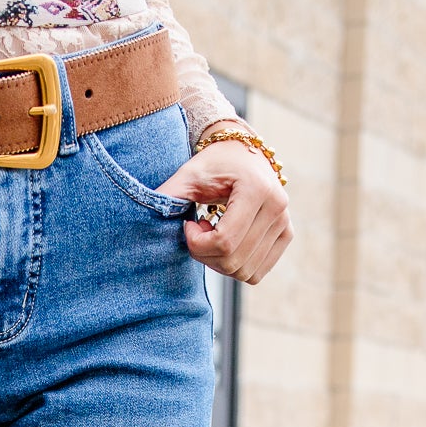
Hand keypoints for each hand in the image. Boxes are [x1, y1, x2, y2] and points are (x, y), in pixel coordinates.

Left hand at [157, 135, 292, 284]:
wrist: (241, 154)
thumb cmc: (212, 164)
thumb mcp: (187, 176)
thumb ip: (167, 198)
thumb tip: (139, 216)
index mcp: (256, 189)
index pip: (224, 243)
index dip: (197, 244)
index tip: (189, 225)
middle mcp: (278, 206)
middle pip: (233, 262)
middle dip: (206, 254)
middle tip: (199, 231)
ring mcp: (285, 221)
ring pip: (244, 272)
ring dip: (220, 261)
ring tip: (214, 234)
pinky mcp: (286, 233)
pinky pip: (256, 272)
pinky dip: (236, 265)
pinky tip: (228, 242)